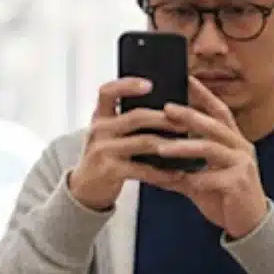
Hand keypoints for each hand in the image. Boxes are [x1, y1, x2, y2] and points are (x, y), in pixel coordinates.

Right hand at [68, 78, 193, 209]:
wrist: (84, 188)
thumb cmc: (105, 156)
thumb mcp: (107, 134)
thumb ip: (125, 121)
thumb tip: (164, 109)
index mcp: (100, 116)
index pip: (108, 91)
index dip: (128, 85)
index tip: (150, 84)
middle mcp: (99, 130)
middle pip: (136, 117)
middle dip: (165, 118)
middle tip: (187, 121)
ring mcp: (103, 150)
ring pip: (143, 142)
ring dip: (170, 145)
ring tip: (189, 146)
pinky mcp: (109, 171)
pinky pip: (142, 169)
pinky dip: (162, 173)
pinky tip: (178, 174)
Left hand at [155, 78, 270, 238]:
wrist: (248, 225)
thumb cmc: (224, 198)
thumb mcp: (200, 178)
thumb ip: (180, 166)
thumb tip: (152, 158)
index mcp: (233, 142)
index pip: (219, 111)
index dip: (204, 95)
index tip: (186, 79)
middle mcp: (241, 148)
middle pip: (214, 124)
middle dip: (189, 115)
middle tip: (166, 108)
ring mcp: (243, 164)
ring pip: (211, 148)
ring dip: (184, 147)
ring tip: (161, 148)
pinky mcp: (240, 183)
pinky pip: (214, 177)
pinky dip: (195, 178)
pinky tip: (179, 180)